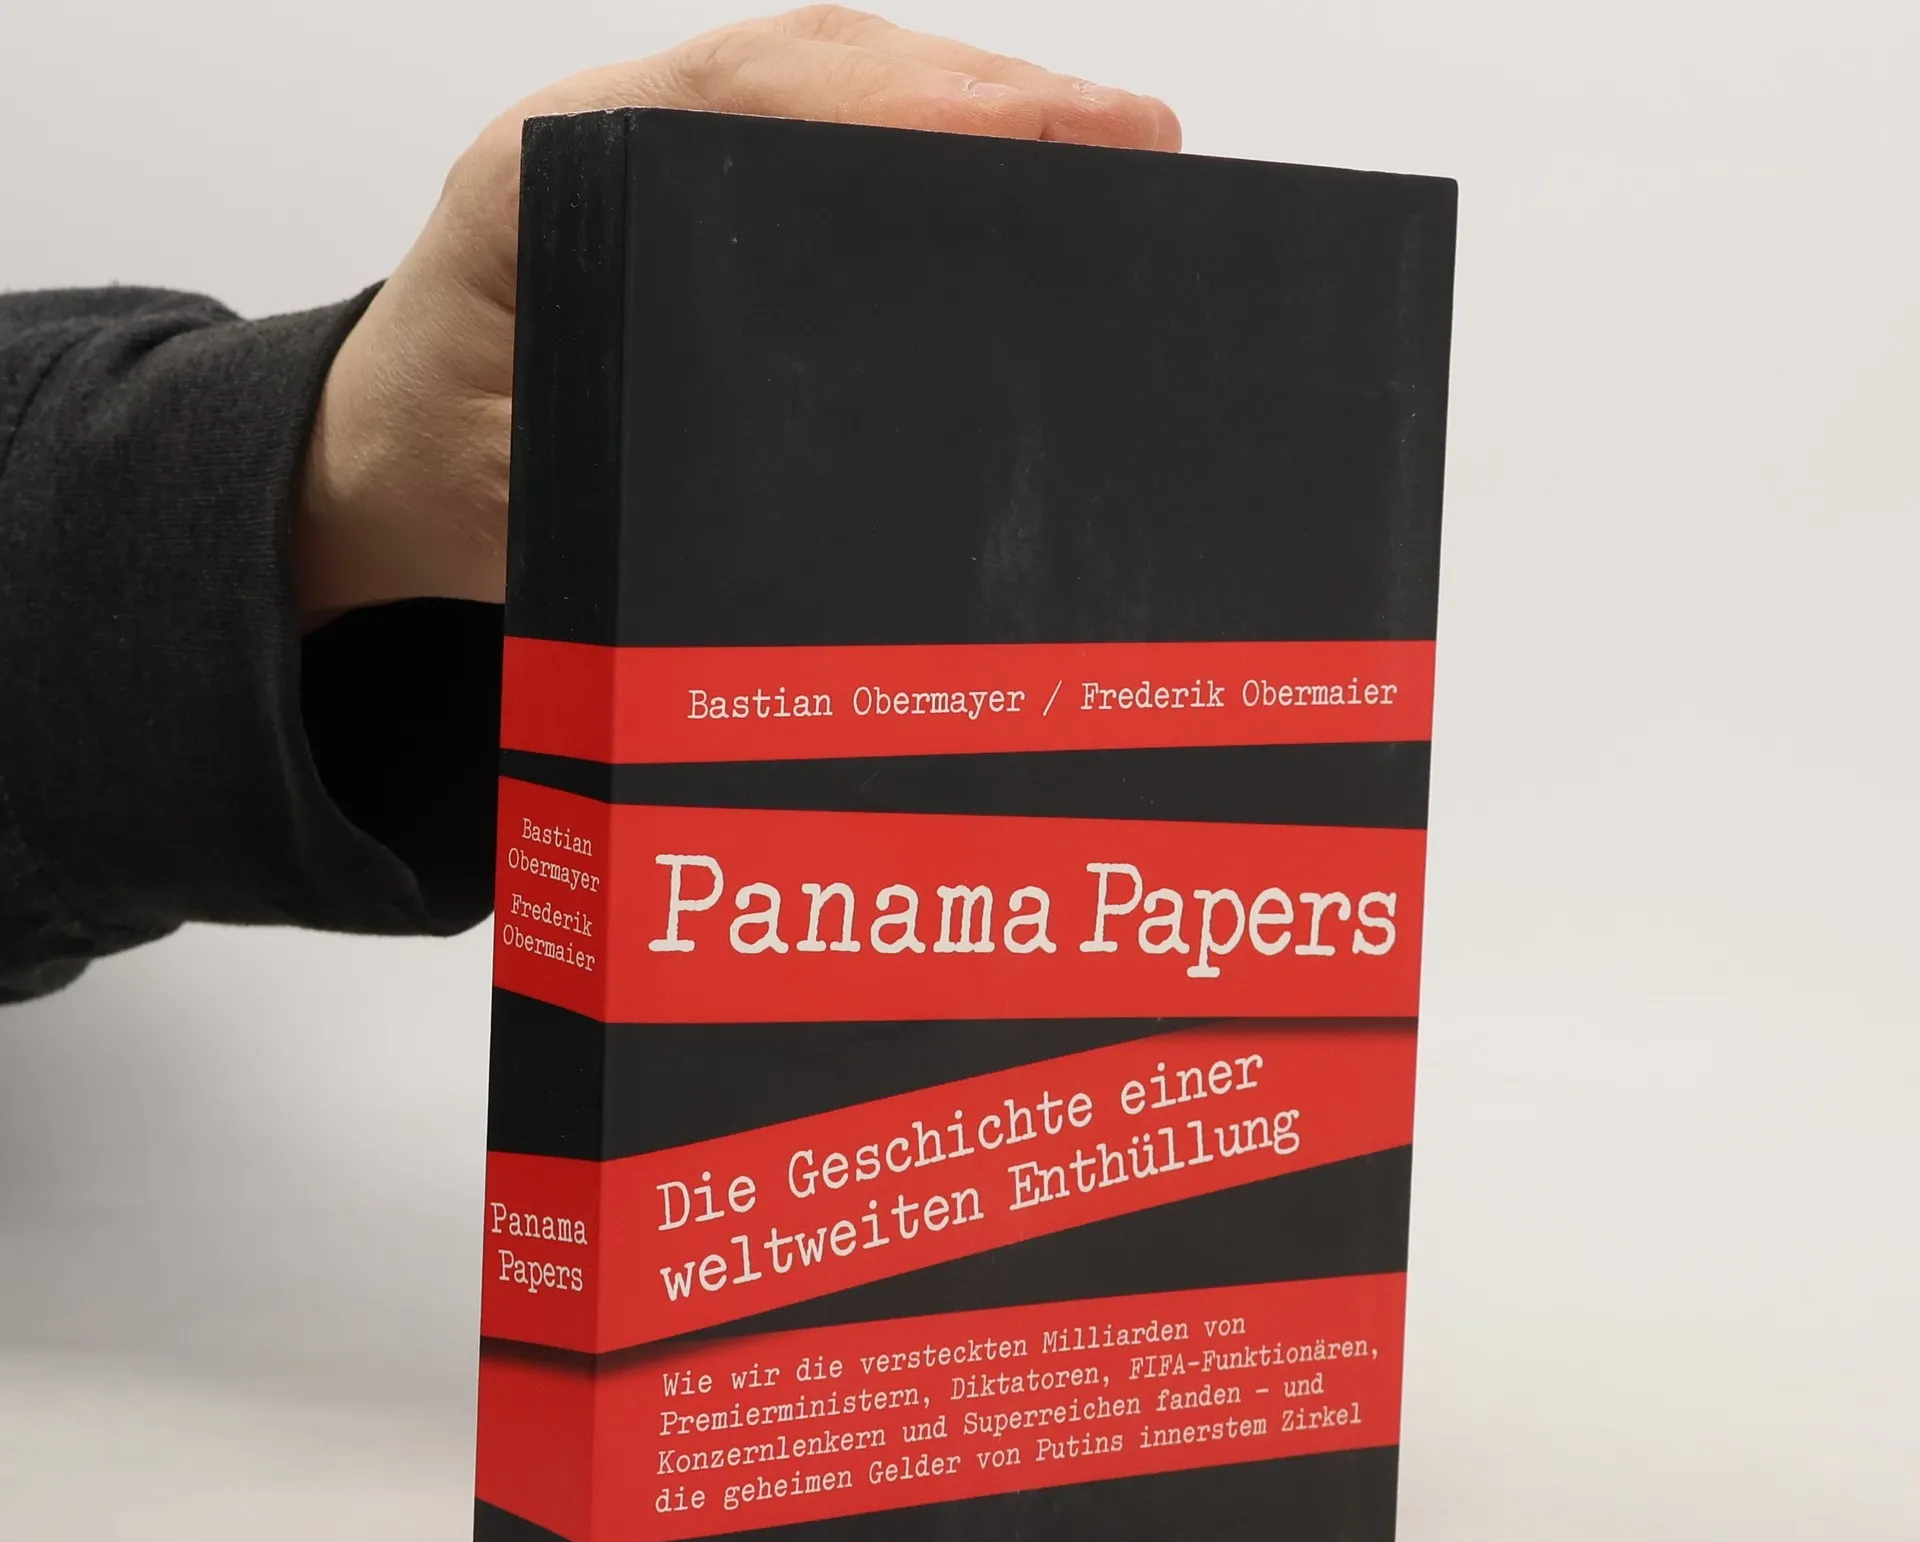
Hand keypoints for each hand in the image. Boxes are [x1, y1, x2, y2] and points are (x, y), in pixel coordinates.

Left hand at [293, 7, 1180, 619]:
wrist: (390, 460)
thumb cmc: (445, 470)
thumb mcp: (518, 495)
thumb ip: (618, 472)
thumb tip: (795, 483)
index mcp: (546, 183)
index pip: (745, 103)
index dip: (901, 108)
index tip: (1037, 133)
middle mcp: (614, 142)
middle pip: (818, 71)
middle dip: (983, 95)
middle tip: (1132, 138)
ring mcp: (664, 162)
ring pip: (836, 90)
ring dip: (976, 110)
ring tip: (1113, 148)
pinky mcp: (704, 204)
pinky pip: (826, 148)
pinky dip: (932, 154)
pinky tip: (1025, 187)